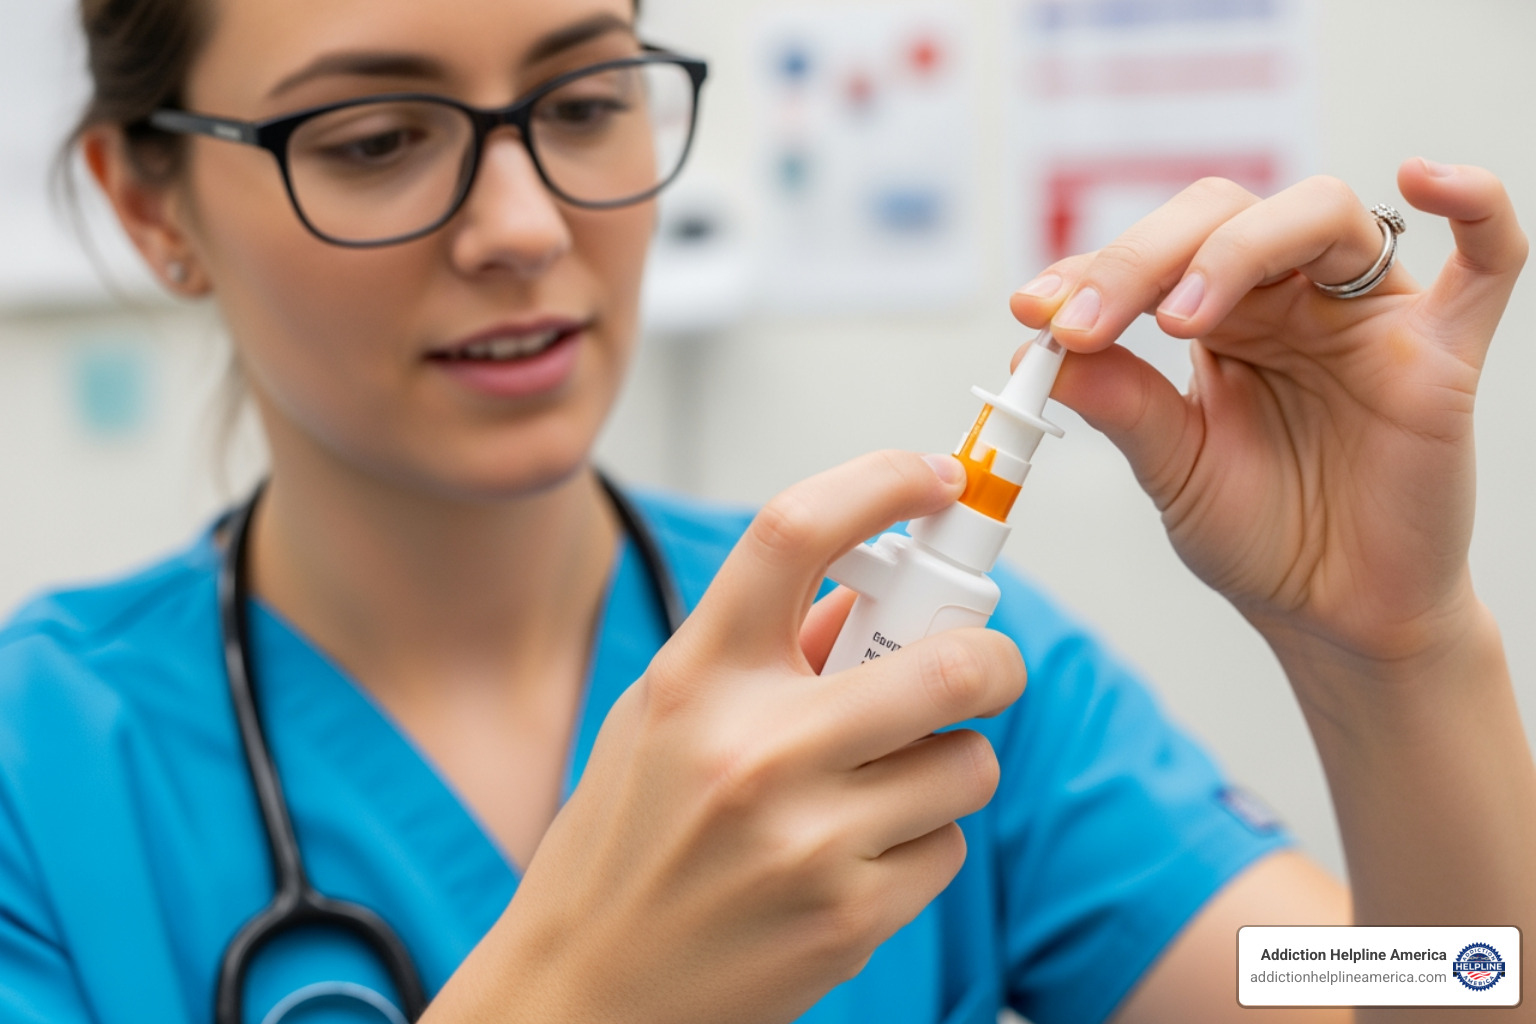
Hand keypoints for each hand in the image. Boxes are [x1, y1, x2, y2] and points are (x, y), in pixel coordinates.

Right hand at [428, 451, 1025, 1023]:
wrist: (584, 992)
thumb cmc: (622, 846)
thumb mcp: (665, 718)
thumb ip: (764, 648)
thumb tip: (877, 592)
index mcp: (695, 679)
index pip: (794, 532)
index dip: (882, 479)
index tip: (935, 477)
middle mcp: (752, 750)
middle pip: (950, 660)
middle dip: (991, 658)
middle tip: (980, 667)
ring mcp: (806, 840)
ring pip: (969, 763)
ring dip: (947, 765)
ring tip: (878, 788)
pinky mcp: (849, 919)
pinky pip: (949, 844)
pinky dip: (922, 841)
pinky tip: (855, 859)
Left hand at [1010, 160, 1526, 681]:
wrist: (1333, 613)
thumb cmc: (1261, 536)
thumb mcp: (1173, 469)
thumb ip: (1123, 404)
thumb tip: (1041, 342)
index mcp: (1222, 319)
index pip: (1158, 255)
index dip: (1092, 270)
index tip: (1033, 309)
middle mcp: (1291, 300)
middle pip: (1225, 217)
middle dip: (1142, 258)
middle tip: (1085, 322)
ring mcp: (1367, 319)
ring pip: (1321, 216)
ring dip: (1238, 249)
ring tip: (1180, 320)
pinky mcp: (1442, 354)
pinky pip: (1489, 259)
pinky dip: (1475, 205)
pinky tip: (1423, 180)